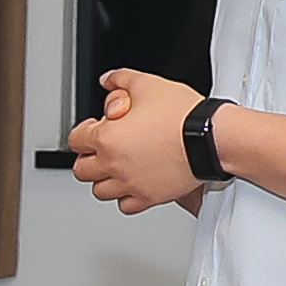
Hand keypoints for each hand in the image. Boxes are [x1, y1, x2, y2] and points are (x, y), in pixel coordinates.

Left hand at [68, 70, 205, 214]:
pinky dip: (126, 197)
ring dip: (104, 180)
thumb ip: (120, 79)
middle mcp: (113, 164)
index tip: (94, 129)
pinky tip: (134, 184)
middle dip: (89, 158)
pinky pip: (126, 206)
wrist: (210, 138)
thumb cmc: (182, 115)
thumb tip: (108, 80)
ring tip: (117, 167)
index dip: (84, 132)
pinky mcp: (149, 198)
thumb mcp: (147, 83)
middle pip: (82, 170)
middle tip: (102, 150)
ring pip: (100, 191)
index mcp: (106, 138)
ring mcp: (130, 184)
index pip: (75, 141)